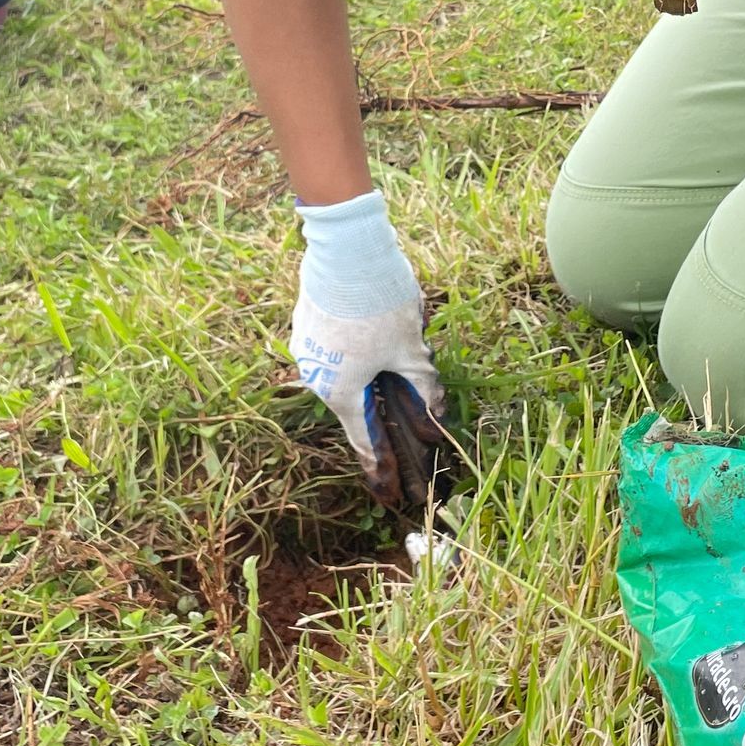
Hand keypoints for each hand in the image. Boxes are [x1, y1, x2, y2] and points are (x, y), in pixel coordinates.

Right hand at [288, 187, 444, 474]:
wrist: (346, 248)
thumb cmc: (379, 305)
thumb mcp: (411, 349)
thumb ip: (424, 386)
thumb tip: (437, 414)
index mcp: (341, 393)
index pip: (366, 441)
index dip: (381, 469)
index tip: (386, 497)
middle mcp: (316, 377)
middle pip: (358, 401)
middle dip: (384, 407)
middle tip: (401, 415)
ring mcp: (307, 348)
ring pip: (348, 369)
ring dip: (372, 367)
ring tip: (395, 336)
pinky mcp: (307, 322)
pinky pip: (337, 345)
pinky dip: (357, 345)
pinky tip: (377, 318)